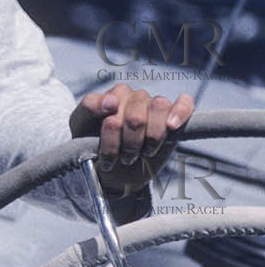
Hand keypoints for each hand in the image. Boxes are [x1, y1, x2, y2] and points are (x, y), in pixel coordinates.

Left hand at [69, 84, 193, 193]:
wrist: (114, 171)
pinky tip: (171, 126)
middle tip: (123, 157)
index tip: (107, 149)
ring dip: (150, 137)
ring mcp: (155, 106)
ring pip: (159, 107)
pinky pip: (184, 104)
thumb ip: (89, 108)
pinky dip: (180, 112)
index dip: (111, 130)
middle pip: (136, 115)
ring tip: (142, 153)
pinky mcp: (175, 117)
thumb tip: (111, 102)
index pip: (113, 102)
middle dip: (128, 143)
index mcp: (114, 96)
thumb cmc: (95, 146)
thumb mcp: (81, 128)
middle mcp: (136, 97)